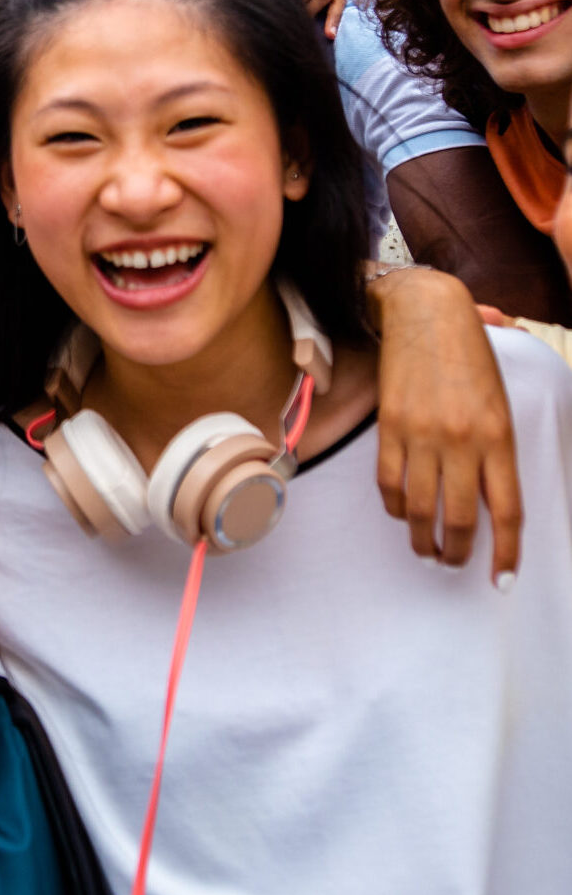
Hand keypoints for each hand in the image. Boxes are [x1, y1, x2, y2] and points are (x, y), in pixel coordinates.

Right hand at [369, 267, 521, 581]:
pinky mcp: (389, 426)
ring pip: (419, 507)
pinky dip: (393, 506)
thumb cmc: (470, 358)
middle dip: (457, 552)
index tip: (503, 579)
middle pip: (460, 518)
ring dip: (421, 538)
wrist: (427, 314)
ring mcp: (422, 434)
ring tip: (425, 549)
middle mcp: (462, 440)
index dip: (506, 553)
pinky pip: (388, 481)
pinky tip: (399, 512)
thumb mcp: (499, 405)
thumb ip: (496, 453)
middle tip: (453, 563)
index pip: (507, 511)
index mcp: (499, 437)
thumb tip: (489, 502)